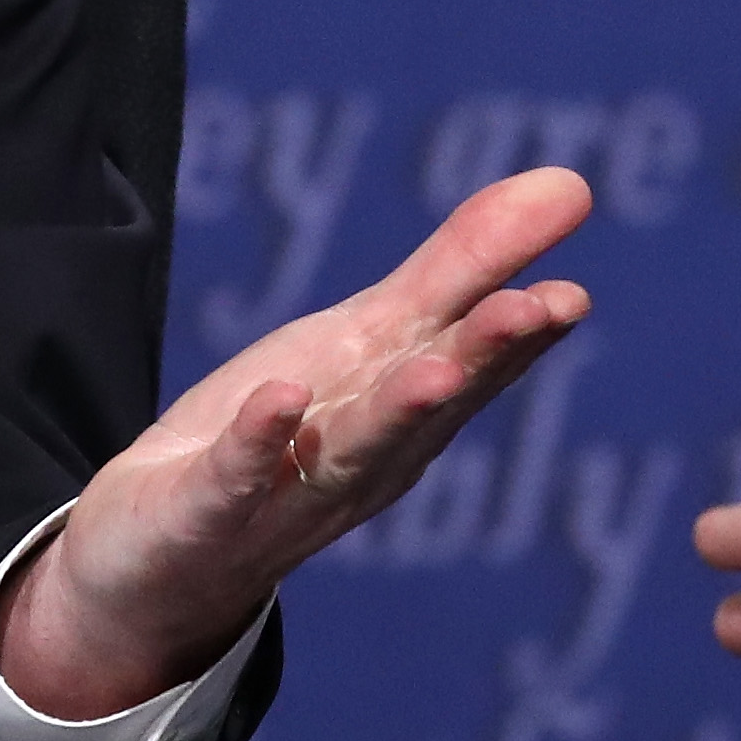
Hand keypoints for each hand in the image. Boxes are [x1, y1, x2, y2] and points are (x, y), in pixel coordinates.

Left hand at [0, 167, 594, 718]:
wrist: (168, 560)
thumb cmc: (287, 435)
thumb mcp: (369, 337)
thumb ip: (464, 264)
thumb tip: (572, 181)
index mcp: (411, 412)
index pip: (477, 367)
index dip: (522, 333)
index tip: (571, 296)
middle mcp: (367, 459)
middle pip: (431, 404)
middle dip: (483, 358)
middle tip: (541, 309)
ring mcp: (288, 494)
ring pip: (352, 451)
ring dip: (397, 411)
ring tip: (437, 370)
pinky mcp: (207, 513)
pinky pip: (234, 480)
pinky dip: (260, 443)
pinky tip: (280, 398)